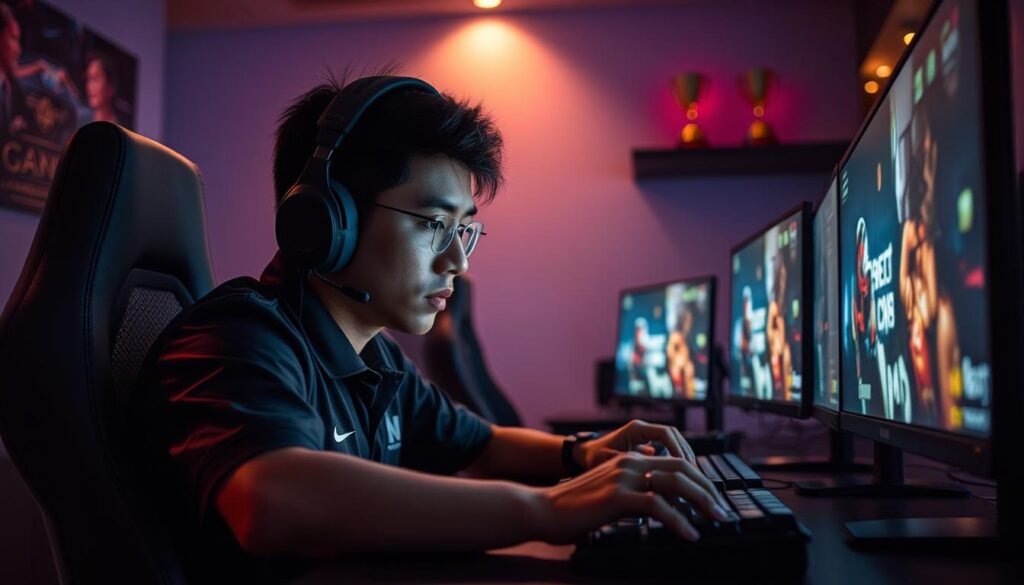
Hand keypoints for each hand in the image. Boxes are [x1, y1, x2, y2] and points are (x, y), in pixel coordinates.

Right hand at [535, 451, 731, 543]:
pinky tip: (689, 534)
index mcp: (629, 459)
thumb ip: (634, 492)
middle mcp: (630, 462)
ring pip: (676, 483)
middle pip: (682, 468)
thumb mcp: (609, 493)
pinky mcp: (618, 497)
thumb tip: (661, 505)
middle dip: (708, 488)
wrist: (542, 509)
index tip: (712, 498)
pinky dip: (679, 521)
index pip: (674, 462)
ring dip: (702, 501)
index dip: (699, 479)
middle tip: (722, 510)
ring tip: (715, 519)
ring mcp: (624, 477)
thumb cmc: (573, 507)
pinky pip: (659, 506)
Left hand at [574, 419, 695, 470]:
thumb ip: (628, 465)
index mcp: (636, 429)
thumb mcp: (609, 461)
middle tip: (692, 472)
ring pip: (673, 443)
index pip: (665, 433)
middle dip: (685, 453)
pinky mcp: (647, 448)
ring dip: (682, 458)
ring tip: (689, 476)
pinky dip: (675, 462)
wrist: (584, 456)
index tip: (683, 464)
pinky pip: (667, 450)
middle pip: (674, 436)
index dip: (677, 448)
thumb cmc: (593, 457)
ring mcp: (646, 438)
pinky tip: (679, 477)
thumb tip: (650, 474)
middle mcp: (643, 431)